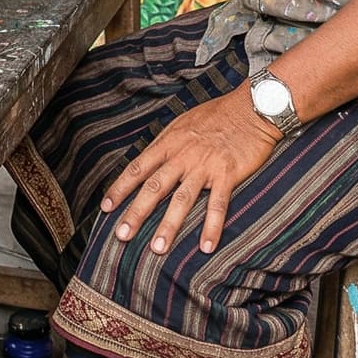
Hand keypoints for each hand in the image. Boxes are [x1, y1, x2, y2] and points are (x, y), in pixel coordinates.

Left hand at [102, 88, 281, 255]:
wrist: (251, 108)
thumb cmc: (217, 115)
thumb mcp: (183, 123)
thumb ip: (167, 144)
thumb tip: (149, 161)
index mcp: (169, 143)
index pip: (138, 168)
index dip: (120, 188)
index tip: (106, 208)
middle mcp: (183, 155)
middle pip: (154, 187)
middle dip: (136, 212)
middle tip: (122, 236)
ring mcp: (205, 166)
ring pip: (182, 199)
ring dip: (169, 226)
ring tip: (157, 249)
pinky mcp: (228, 173)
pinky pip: (218, 204)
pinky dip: (212, 226)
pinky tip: (206, 247)